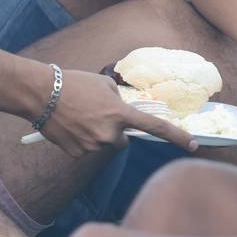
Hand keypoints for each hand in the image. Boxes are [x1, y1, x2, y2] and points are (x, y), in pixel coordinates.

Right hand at [33, 69, 194, 157]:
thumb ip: (119, 100)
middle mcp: (110, 134)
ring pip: (104, 144)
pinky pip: (87, 149)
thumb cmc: (73, 83)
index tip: (194, 145)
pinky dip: (81, 140)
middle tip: (97, 114)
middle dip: (114, 130)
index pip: (155, 128)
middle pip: (123, 140)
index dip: (177, 137)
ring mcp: (93, 146)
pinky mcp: (78, 154)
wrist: (41, 94)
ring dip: (97, 134)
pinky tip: (70, 126)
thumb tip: (122, 112)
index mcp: (120, 113)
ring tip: (79, 117)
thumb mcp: (104, 83)